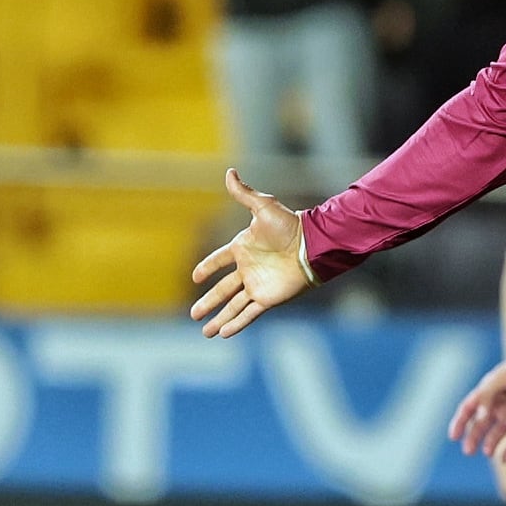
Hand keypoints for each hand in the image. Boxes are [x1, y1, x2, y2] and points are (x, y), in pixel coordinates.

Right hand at [190, 169, 311, 336]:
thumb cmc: (289, 225)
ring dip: (219, 319)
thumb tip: (229, 171)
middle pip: (223, 290)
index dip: (207, 268)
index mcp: (243, 248)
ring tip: (205, 332)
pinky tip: (223, 333)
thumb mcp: (263, 207)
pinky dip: (236, 324)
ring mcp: (257, 285)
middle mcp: (248, 269)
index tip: (195, 277)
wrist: (312, 244)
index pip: (219, 260)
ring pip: (233, 306)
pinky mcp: (268, 298)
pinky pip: (248, 313)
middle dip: (208, 302)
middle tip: (193, 314)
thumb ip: (244, 193)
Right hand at [448, 349, 505, 461]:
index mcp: (490, 391)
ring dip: (489, 444)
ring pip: (495, 435)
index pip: (469, 408)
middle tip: (468, 450)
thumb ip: (487, 396)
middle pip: (480, 425)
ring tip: (487, 452)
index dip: (460, 422)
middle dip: (473, 438)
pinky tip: (504, 458)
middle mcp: (499, 405)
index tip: (454, 436)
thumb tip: (479, 417)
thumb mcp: (503, 378)